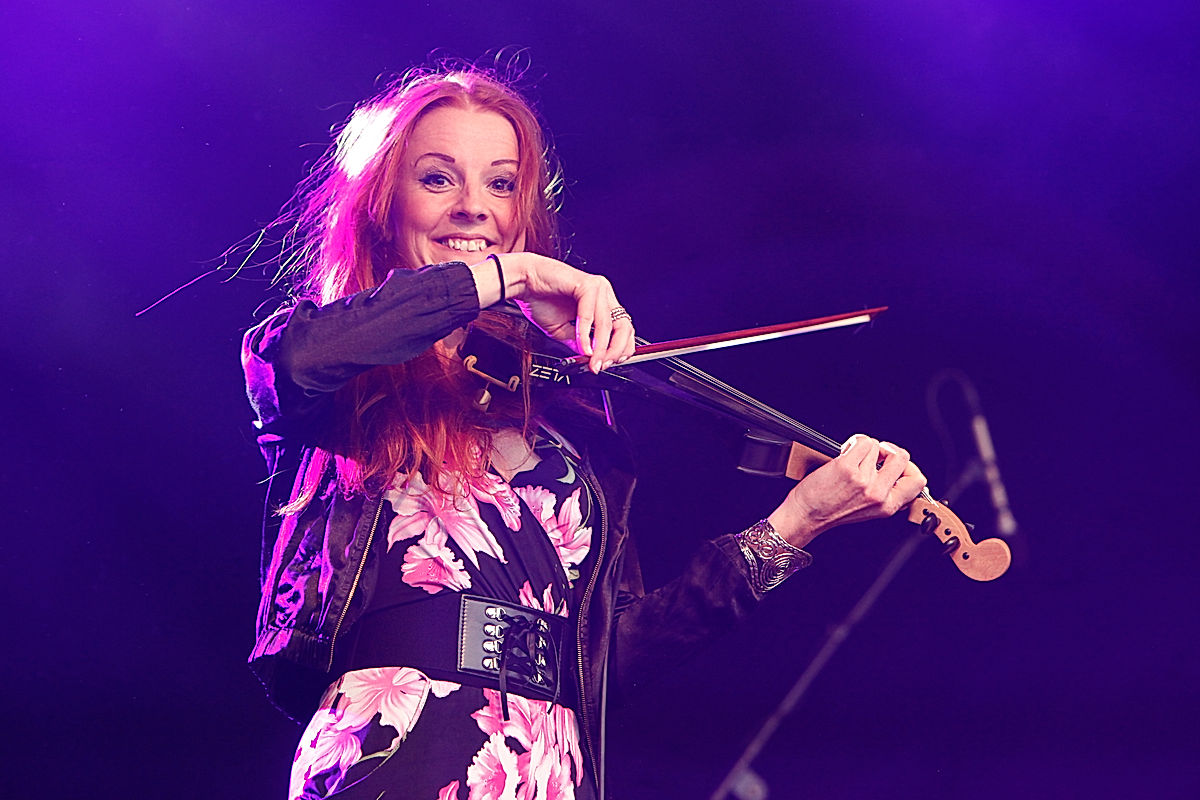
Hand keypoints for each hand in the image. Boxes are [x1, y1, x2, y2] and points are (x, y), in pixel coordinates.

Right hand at [477, 252, 634, 372]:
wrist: (522, 283)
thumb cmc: (540, 300)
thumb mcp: (564, 331)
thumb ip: (580, 343)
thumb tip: (592, 358)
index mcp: (602, 303)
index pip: (623, 329)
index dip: (620, 349)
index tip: (607, 364)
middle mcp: (604, 294)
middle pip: (624, 326)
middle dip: (615, 351)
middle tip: (601, 365)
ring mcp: (598, 288)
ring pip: (608, 323)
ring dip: (600, 347)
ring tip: (591, 360)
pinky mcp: (587, 284)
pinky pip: (591, 314)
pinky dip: (586, 333)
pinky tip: (582, 344)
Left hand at [767, 435, 926, 548]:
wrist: (807, 514)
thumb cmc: (832, 511)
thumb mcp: (871, 510)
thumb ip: (888, 494)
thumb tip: (901, 475)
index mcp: (888, 506)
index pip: (918, 481)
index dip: (910, 467)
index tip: (898, 462)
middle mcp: (878, 494)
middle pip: (902, 457)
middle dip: (890, 450)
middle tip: (878, 453)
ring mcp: (863, 480)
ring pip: (877, 446)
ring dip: (865, 448)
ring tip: (853, 458)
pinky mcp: (847, 468)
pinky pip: (862, 441)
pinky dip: (853, 442)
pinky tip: (845, 453)